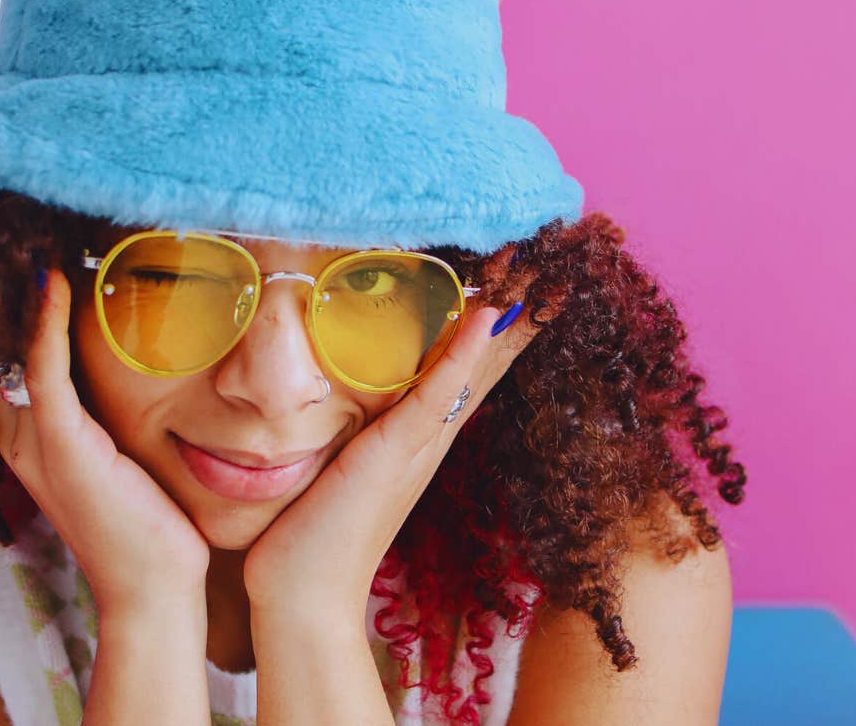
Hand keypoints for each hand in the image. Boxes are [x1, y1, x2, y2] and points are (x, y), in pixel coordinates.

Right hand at [0, 267, 209, 613]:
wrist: (157, 590)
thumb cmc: (155, 531)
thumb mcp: (133, 467)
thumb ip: (122, 425)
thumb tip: (152, 379)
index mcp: (39, 444)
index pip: (24, 364)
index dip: (28, 316)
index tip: (48, 263)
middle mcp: (26, 439)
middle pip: (11, 351)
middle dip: (14, 298)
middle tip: (30, 238)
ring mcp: (38, 442)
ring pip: (21, 351)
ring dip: (25, 298)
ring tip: (34, 242)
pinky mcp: (61, 445)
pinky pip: (44, 368)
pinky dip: (44, 323)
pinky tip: (52, 279)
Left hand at [242, 290, 549, 623]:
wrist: (301, 593)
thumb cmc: (312, 531)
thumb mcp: (340, 465)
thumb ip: (355, 432)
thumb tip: (346, 397)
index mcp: (420, 440)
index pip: (469, 371)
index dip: (499, 327)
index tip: (526, 280)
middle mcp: (430, 441)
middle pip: (487, 367)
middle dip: (519, 315)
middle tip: (554, 263)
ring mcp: (417, 448)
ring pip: (473, 372)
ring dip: (506, 323)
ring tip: (541, 275)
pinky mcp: (393, 455)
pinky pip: (435, 398)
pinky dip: (461, 357)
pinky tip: (486, 319)